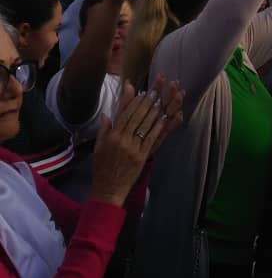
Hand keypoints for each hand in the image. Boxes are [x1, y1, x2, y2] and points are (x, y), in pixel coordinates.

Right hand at [90, 76, 183, 206]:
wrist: (108, 188)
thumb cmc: (102, 167)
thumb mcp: (99, 147)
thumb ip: (104, 129)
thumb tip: (108, 114)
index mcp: (110, 136)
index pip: (124, 114)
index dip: (133, 100)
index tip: (142, 90)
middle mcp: (121, 140)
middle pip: (136, 116)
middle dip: (147, 101)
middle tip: (156, 89)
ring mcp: (132, 148)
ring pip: (145, 125)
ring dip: (155, 110)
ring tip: (163, 98)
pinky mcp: (142, 156)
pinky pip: (152, 138)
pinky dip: (159, 126)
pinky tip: (165, 117)